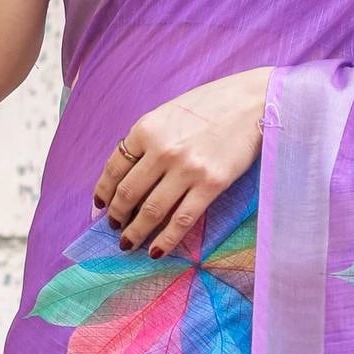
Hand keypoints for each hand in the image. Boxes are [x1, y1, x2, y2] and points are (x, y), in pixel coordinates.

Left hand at [92, 67, 271, 258]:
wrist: (253, 102)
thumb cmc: (210, 105)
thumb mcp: (168, 114)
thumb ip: (148, 140)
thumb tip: (129, 176)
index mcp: (146, 128)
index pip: (114, 167)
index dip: (104, 191)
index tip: (100, 206)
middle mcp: (162, 150)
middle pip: (128, 193)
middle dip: (117, 216)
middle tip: (115, 228)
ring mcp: (187, 169)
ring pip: (151, 211)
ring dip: (136, 232)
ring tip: (128, 244)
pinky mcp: (211, 185)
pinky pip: (182, 220)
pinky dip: (165, 240)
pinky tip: (156, 251)